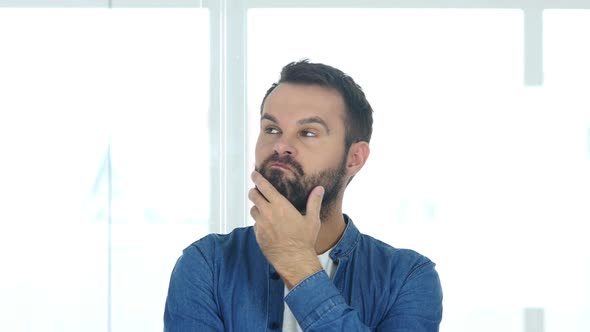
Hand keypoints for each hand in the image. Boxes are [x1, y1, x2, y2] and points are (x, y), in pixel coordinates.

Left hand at [248, 171, 324, 288]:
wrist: (294, 260)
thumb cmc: (304, 240)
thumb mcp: (312, 220)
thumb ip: (314, 202)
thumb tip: (319, 189)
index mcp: (280, 205)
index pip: (264, 187)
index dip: (257, 178)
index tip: (254, 174)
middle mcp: (268, 213)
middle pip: (254, 196)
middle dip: (254, 191)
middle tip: (257, 190)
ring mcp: (261, 225)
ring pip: (253, 210)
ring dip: (256, 207)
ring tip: (263, 209)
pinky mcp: (258, 235)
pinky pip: (255, 224)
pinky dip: (258, 222)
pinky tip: (266, 225)